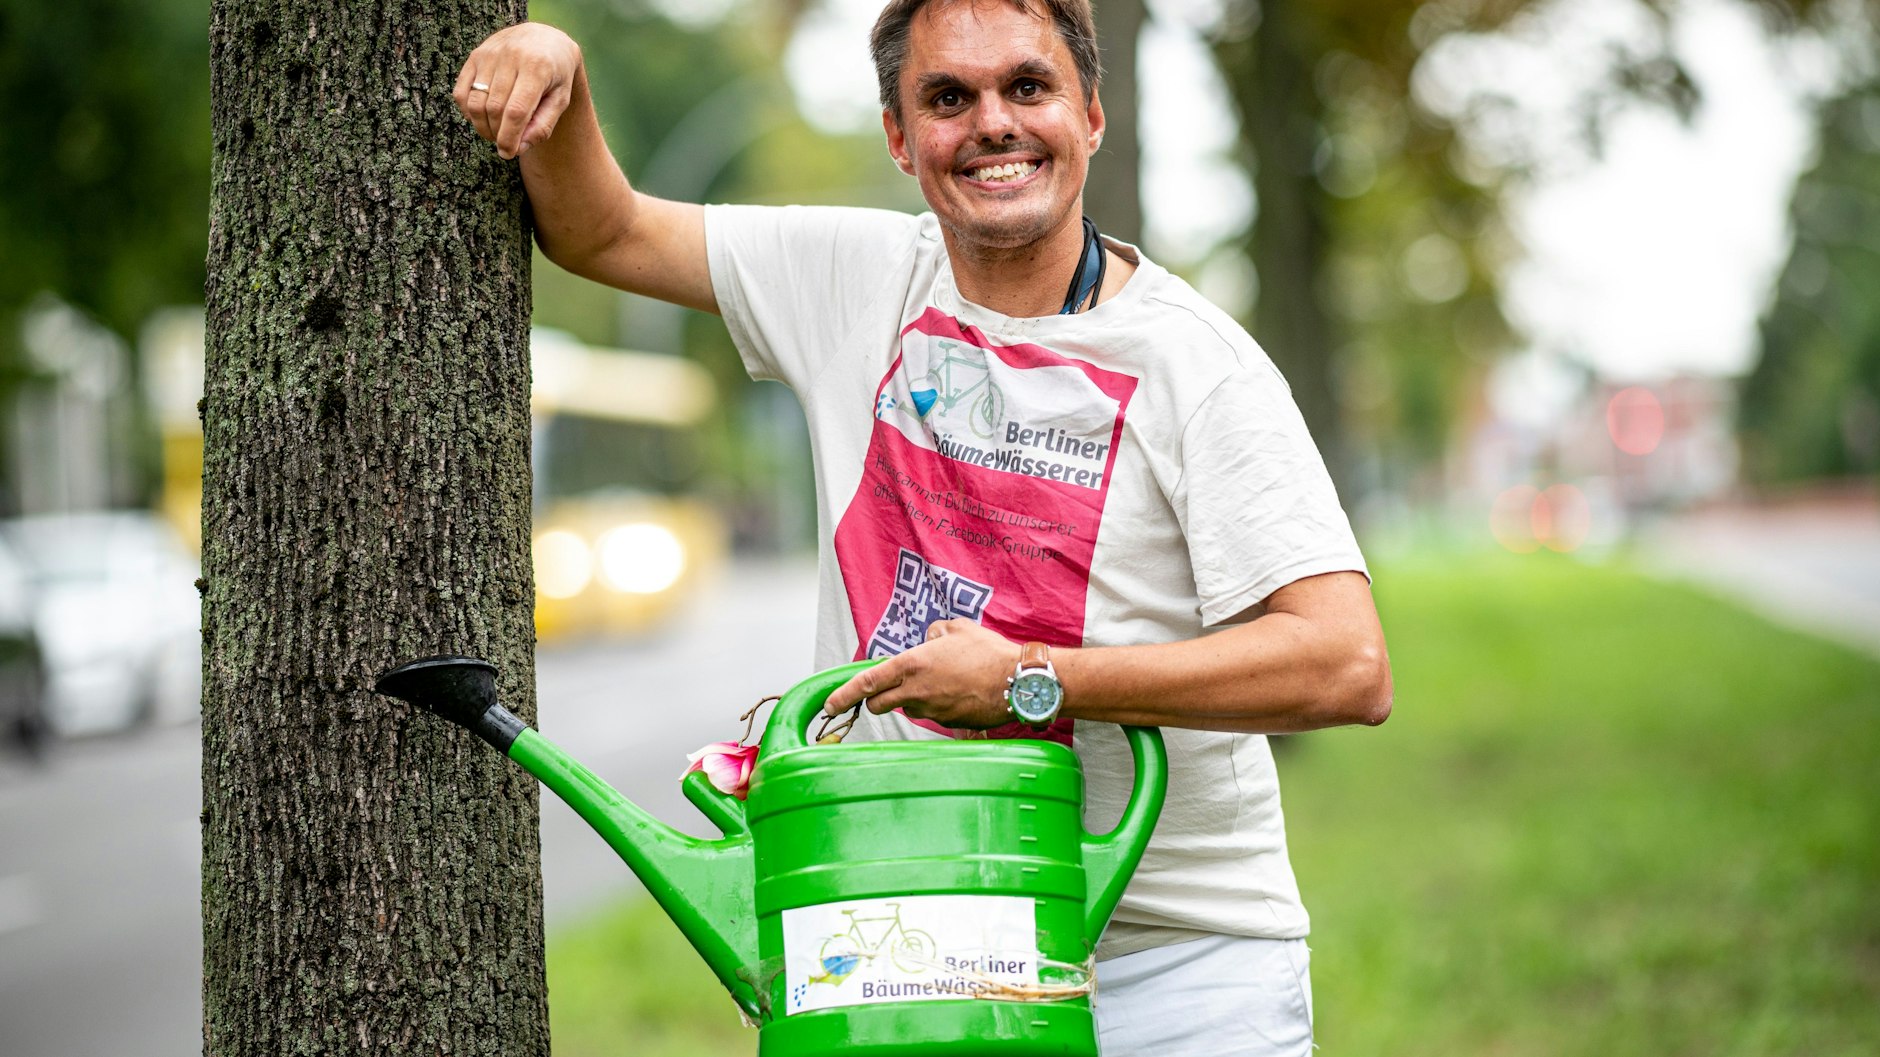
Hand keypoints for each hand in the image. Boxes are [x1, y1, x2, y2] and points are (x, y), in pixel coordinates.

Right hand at [453, 23, 581, 159]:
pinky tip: (483, 117)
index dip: (509, 137)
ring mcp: (489, 54)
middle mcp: (511, 56)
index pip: (516, 111)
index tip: (508, 153)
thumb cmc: (556, 75)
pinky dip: (468, 112)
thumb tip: (519, 148)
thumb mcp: (560, 100)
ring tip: (496, 133)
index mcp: (537, 67)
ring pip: (475, 103)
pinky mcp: (475, 56)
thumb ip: (543, 125)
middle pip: (494, 109)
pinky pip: (462, 93)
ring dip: (482, 126)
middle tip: (506, 144)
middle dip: (497, 134)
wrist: (545, 38)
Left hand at [823, 620, 1020, 730]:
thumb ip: (935, 632)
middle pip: (879, 705)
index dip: (842, 695)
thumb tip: (929, 639)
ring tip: (941, 681)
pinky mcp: (947, 723)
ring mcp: (931, 710)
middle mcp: (915, 691)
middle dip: (876, 700)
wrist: (1017, 682)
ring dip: (912, 699)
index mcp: (911, 665)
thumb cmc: (988, 652)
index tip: (828, 704)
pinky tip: (957, 692)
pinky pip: (932, 714)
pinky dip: (936, 705)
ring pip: (908, 708)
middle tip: (886, 690)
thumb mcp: (956, 629)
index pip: (866, 683)